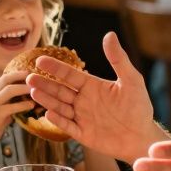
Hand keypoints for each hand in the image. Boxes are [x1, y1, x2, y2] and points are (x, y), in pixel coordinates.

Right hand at [0, 70, 33, 150]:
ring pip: (9, 90)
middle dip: (21, 76)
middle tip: (35, 77)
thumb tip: (30, 90)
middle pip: (6, 79)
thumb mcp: (2, 104)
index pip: (5, 76)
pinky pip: (12, 107)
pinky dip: (23, 105)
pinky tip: (31, 105)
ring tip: (35, 90)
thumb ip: (11, 97)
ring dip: (24, 88)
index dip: (18, 73)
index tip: (31, 72)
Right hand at [27, 31, 161, 162]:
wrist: (142, 136)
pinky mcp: (83, 134)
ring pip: (60, 107)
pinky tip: (48, 113)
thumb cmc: (139, 107)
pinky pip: (67, 126)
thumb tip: (109, 34)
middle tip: (28, 77)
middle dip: (44, 84)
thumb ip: (118, 58)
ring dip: (47, 100)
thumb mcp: (131, 80)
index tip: (40, 60)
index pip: (69, 75)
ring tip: (33, 91)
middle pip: (60, 90)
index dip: (55, 68)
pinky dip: (58, 120)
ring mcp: (82, 117)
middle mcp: (83, 101)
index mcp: (92, 86)